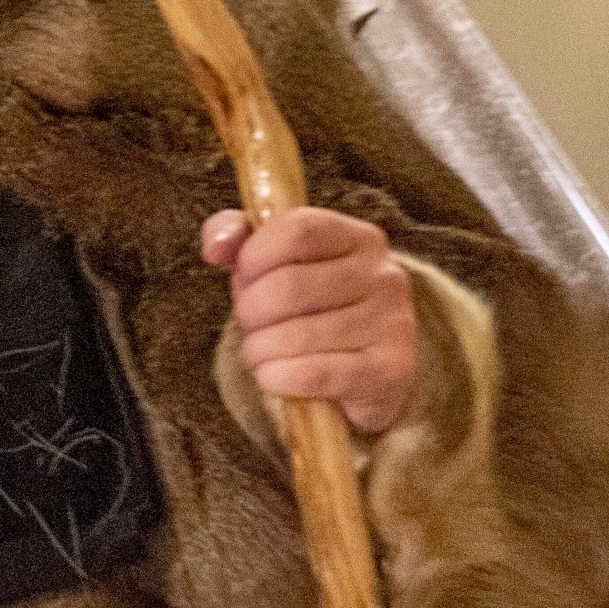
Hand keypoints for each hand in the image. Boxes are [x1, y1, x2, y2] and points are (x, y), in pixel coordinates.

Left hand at [201, 207, 419, 432]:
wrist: (361, 371)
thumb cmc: (307, 307)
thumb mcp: (272, 262)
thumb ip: (236, 235)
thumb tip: (215, 246)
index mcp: (358, 238)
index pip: (297, 229)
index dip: (254, 256)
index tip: (245, 277)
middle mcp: (385, 276)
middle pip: (289, 287)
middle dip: (250, 311)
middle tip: (250, 324)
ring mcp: (393, 324)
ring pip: (296, 335)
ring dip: (258, 350)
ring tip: (260, 352)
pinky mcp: (390, 371)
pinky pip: (315, 374)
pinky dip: (277, 377)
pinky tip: (274, 375)